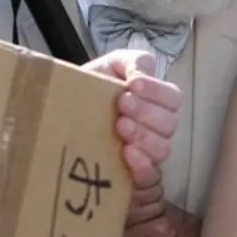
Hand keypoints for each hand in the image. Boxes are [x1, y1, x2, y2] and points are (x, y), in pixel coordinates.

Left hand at [87, 51, 180, 176]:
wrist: (64, 109)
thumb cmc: (93, 86)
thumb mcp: (112, 65)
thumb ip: (132, 61)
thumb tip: (140, 76)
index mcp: (158, 101)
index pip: (173, 98)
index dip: (157, 91)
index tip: (132, 85)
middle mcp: (158, 128)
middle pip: (169, 123)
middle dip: (146, 112)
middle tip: (121, 104)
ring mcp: (147, 152)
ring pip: (162, 149)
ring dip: (143, 136)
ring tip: (119, 126)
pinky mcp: (134, 173)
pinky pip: (150, 175)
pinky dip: (142, 164)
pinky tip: (126, 152)